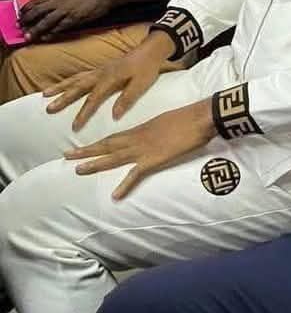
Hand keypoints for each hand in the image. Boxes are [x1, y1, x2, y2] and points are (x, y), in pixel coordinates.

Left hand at [20, 0, 113, 40]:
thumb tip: (48, 2)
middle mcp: (59, 1)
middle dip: (27, 21)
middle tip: (20, 27)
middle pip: (37, 12)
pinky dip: (51, 33)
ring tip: (29, 37)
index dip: (26, 9)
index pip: (36, 1)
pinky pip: (59, 27)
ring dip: (36, 30)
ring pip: (46, 22)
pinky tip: (45, 37)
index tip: (21, 15)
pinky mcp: (75, 18)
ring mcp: (66, 10)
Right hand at [43, 30, 174, 128]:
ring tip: (45, 94)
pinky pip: (81, 75)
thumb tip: (114, 116)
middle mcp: (101, 73)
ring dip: (61, 86)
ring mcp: (99, 70)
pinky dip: (69, 80)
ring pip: (76, 78)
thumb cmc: (147, 68)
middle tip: (49, 109)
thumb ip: (127, 99)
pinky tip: (64, 85)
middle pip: (77, 87)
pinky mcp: (101, 69)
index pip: (93, 99)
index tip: (74, 127)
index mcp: (110, 78)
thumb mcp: (141, 85)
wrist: (151, 50)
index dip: (83, 113)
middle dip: (63, 98)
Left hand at [64, 100, 215, 198]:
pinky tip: (115, 196)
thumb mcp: (170, 121)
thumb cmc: (191, 117)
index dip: (98, 143)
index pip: (115, 137)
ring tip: (78, 170)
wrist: (202, 116)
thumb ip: (160, 129)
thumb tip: (159, 134)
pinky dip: (125, 185)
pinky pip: (136, 175)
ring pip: (114, 157)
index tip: (83, 145)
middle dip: (87, 151)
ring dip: (96, 164)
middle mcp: (138, 138)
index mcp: (142, 129)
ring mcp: (145, 149)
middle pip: (108, 145)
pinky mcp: (155, 159)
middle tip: (67, 155)